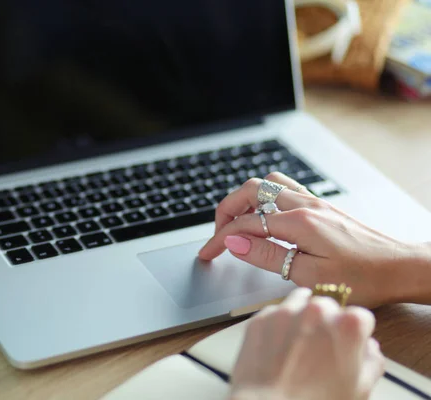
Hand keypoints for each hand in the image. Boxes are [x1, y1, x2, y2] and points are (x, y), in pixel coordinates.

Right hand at [198, 172, 430, 306]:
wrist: (400, 267)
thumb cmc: (363, 277)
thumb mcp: (309, 276)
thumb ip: (267, 255)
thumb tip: (235, 241)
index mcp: (299, 223)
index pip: (245, 224)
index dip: (219, 239)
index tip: (206, 253)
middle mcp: (304, 205)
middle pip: (251, 190)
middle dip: (226, 209)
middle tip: (218, 234)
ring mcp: (313, 202)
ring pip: (267, 184)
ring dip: (245, 199)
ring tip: (237, 222)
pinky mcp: (321, 206)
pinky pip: (284, 188)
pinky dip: (264, 197)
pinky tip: (265, 214)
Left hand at [228, 288, 384, 399]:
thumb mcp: (359, 389)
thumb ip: (371, 361)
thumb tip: (368, 347)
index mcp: (348, 326)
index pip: (361, 317)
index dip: (356, 333)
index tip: (349, 344)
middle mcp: (317, 310)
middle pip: (328, 306)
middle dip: (327, 322)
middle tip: (320, 348)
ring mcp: (286, 312)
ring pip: (300, 302)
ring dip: (302, 316)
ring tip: (298, 343)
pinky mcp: (261, 318)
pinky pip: (275, 313)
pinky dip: (278, 325)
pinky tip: (278, 347)